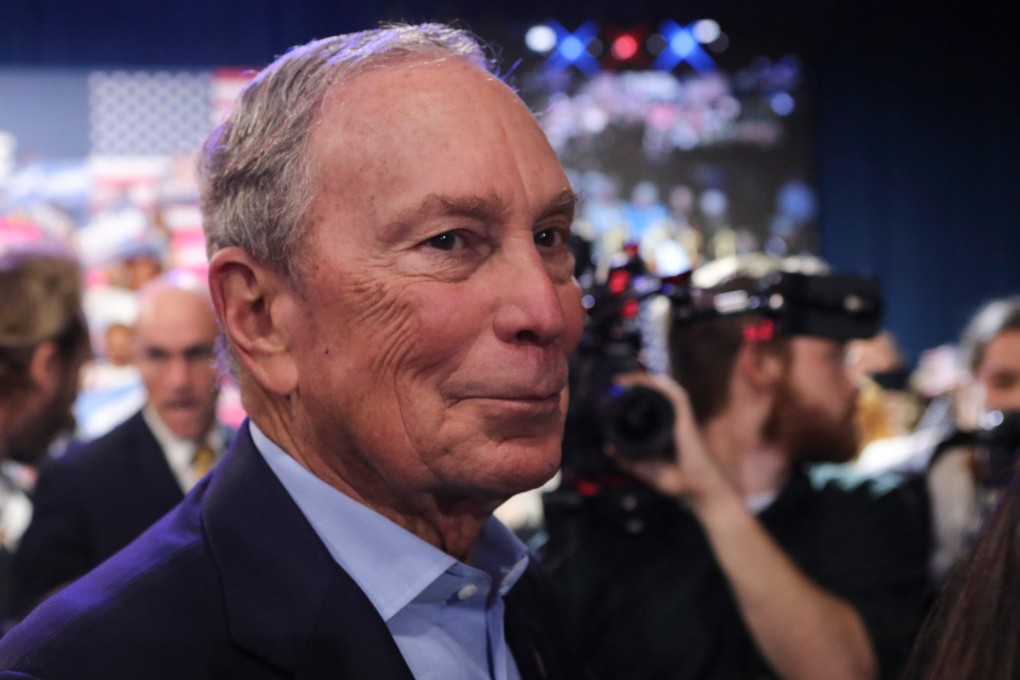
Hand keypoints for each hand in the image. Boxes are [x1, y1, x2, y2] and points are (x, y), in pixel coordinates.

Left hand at [607, 372, 732, 506]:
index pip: (650, 404)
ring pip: (666, 391)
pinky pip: (678, 398)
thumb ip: (628, 461)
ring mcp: (682, 420)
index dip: (635, 393)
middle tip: (617, 381)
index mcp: (665, 428)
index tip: (616, 390)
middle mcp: (674, 420)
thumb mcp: (647, 470)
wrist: (699, 492)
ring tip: (627, 379)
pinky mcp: (688, 422)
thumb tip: (608, 448)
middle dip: (637, 383)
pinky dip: (666, 387)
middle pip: (657, 393)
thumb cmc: (679, 482)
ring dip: (647, 381)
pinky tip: (653, 381)